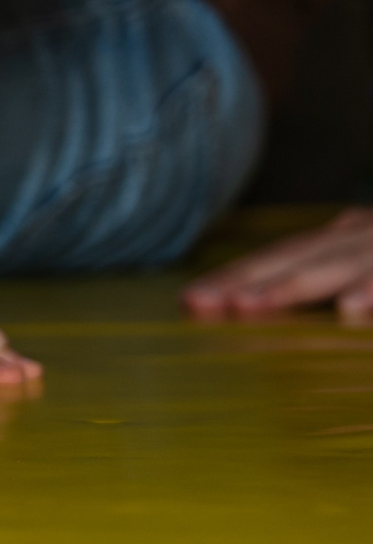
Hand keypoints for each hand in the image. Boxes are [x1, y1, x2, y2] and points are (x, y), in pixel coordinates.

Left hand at [182, 208, 372, 319]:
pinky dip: (370, 289)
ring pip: (334, 265)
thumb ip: (322, 281)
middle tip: (196, 302)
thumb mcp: (361, 268)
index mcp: (338, 240)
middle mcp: (355, 237)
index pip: (274, 260)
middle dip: (240, 280)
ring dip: (288, 286)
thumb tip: (260, 306)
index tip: (188, 299)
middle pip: (289, 259)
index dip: (231, 277)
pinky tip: (350, 307)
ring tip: (245, 305)